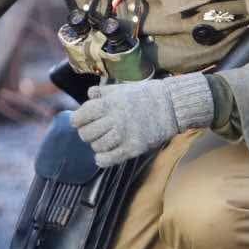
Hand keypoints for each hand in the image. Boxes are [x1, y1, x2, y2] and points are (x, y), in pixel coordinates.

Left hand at [72, 74, 214, 166]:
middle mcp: (113, 119)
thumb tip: (89, 94)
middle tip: (94, 133)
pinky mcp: (132, 148)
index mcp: (108, 103)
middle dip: (87, 134)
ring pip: (96, 147)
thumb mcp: (122, 88)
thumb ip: (104, 92)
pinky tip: (103, 157)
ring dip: (96, 146)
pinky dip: (102, 160)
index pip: (81, 117)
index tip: (80, 122)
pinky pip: (108, 159)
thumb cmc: (146, 95)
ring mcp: (123, 135)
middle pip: (86, 134)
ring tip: (103, 142)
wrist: (171, 105)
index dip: (77, 121)